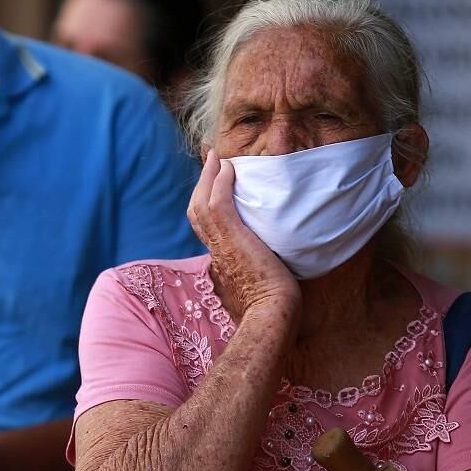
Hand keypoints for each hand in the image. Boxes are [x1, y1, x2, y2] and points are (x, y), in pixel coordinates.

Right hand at [187, 149, 300, 318]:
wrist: (271, 313)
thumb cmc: (272, 306)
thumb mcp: (262, 281)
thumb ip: (260, 267)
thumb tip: (273, 261)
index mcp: (220, 258)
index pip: (206, 224)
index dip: (206, 200)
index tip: (213, 182)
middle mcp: (214, 249)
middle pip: (197, 209)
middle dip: (202, 182)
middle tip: (210, 158)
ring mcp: (220, 243)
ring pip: (202, 202)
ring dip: (208, 176)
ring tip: (217, 157)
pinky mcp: (230, 238)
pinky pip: (217, 203)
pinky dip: (218, 183)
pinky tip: (228, 168)